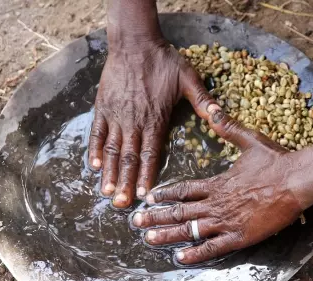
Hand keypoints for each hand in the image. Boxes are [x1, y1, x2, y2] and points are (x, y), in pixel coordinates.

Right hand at [88, 40, 216, 207]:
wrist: (135, 43)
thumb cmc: (163, 61)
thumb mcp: (188, 78)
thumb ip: (202, 99)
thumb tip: (219, 115)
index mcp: (156, 119)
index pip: (151, 154)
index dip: (147, 176)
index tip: (143, 195)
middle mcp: (134, 122)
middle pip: (130, 158)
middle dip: (126, 183)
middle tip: (121, 205)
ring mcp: (117, 116)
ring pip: (113, 149)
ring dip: (110, 172)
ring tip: (106, 193)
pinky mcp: (103, 107)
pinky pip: (98, 132)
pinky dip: (95, 150)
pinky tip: (94, 166)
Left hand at [132, 111, 311, 263]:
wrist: (295, 180)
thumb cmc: (274, 160)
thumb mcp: (249, 140)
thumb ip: (228, 128)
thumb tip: (213, 109)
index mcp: (217, 182)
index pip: (183, 190)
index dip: (164, 195)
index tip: (149, 198)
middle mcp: (216, 202)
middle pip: (180, 211)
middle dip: (156, 217)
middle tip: (136, 222)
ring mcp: (226, 221)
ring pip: (190, 229)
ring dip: (168, 234)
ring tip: (149, 239)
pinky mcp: (239, 236)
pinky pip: (213, 247)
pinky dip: (195, 253)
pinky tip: (180, 257)